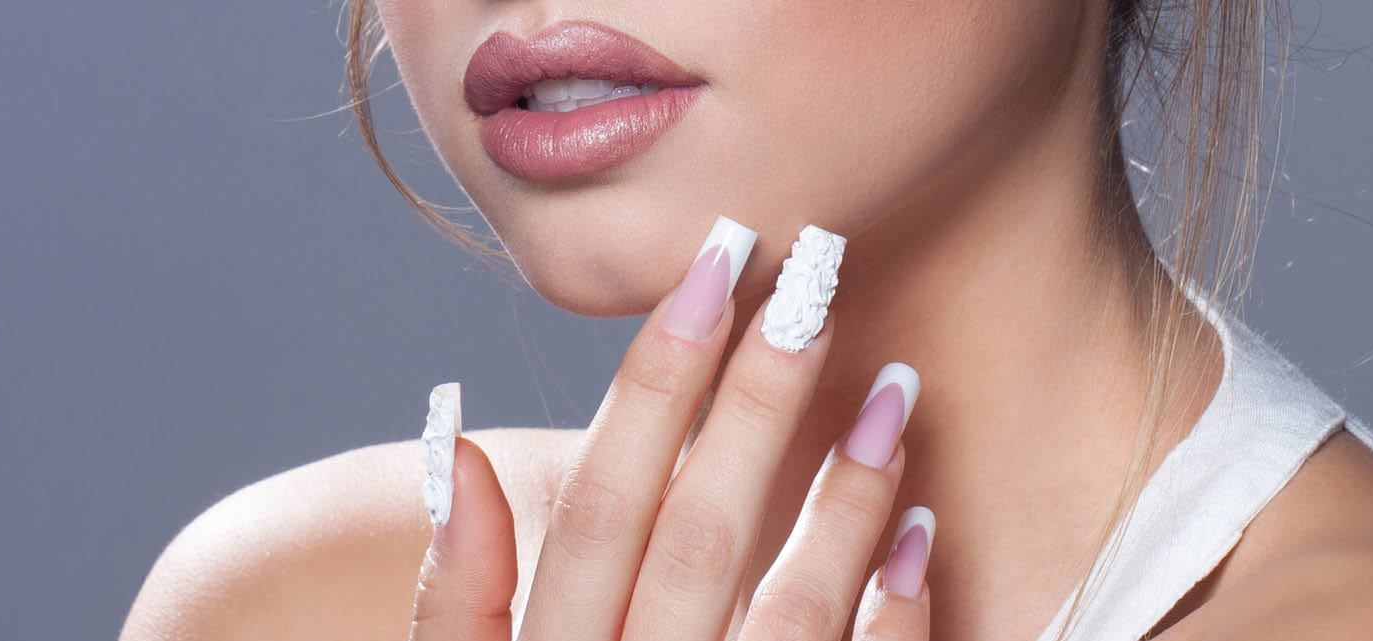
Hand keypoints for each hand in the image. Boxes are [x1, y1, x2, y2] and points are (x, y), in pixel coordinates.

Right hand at [410, 218, 932, 640]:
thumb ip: (451, 596)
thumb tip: (452, 443)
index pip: (601, 504)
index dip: (654, 381)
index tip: (710, 266)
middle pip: (697, 534)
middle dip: (756, 399)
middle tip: (815, 278)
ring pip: (784, 613)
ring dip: (842, 497)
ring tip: (893, 389)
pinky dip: (891, 622)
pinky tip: (921, 532)